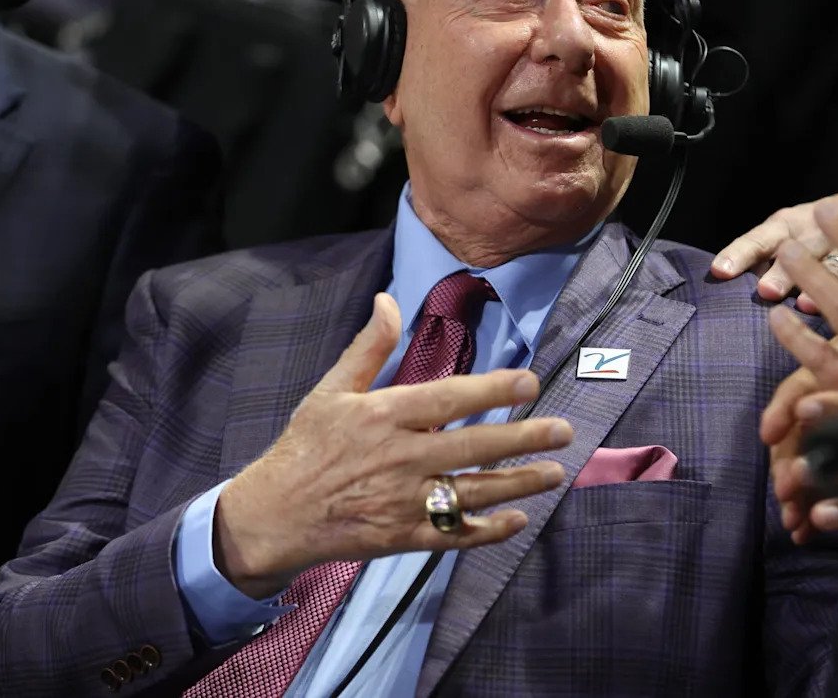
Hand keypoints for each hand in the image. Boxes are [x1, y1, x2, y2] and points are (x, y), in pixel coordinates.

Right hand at [213, 293, 573, 597]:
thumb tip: (389, 300)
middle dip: (524, 438)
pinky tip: (517, 519)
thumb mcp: (330, 391)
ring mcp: (404, 501)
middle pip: (474, 447)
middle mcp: (400, 458)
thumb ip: (367, 348)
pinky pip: (455, 535)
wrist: (274, 515)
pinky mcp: (404, 537)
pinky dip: (488, 530)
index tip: (530, 382)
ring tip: (554, 472)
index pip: (450, 399)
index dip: (494, 389)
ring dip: (519, 483)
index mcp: (384, 416)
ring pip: (473, 492)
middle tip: (563, 431)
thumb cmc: (305, 447)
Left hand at [710, 190, 837, 313]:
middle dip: (783, 271)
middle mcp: (816, 232)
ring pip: (834, 265)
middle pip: (799, 250)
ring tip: (804, 304)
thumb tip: (723, 279)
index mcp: (788, 225)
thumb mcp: (784, 235)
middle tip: (766, 290)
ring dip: (820, 283)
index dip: (741, 253)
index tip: (720, 270)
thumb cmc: (813, 235)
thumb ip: (758, 257)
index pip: (759, 238)